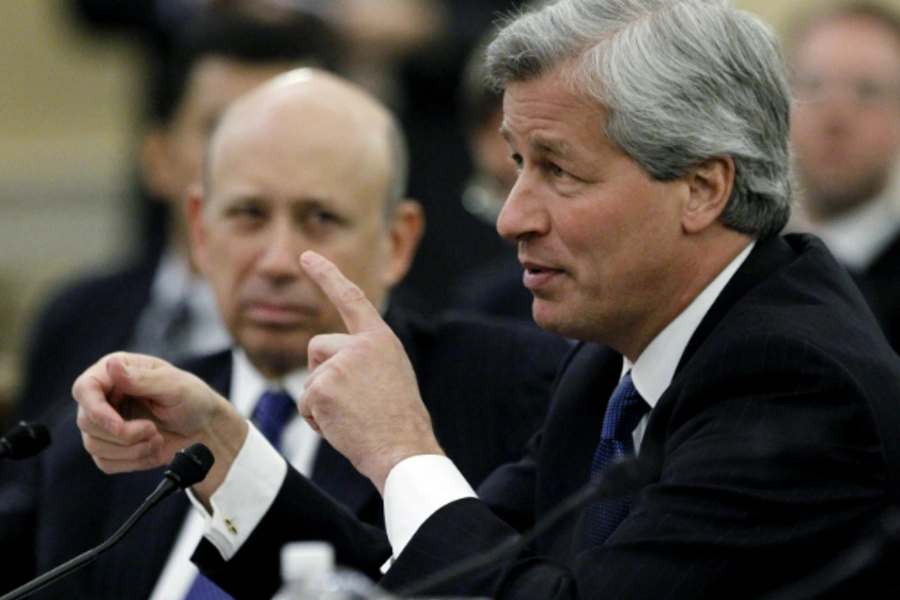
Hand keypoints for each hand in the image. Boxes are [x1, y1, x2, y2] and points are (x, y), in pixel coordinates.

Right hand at [72, 352, 247, 499]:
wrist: (206, 430)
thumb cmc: (194, 400)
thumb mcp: (173, 385)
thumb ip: (141, 379)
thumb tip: (112, 366)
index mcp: (117, 372)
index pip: (84, 389)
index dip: (95, 410)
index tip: (118, 425)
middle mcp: (106, 397)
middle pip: (87, 422)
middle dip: (122, 434)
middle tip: (151, 430)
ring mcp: (106, 424)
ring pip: (94, 445)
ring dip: (130, 448)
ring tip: (156, 436)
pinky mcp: (112, 448)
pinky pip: (105, 462)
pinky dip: (131, 460)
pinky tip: (151, 448)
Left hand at [299, 251, 443, 492]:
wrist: (403, 449)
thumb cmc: (398, 421)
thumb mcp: (391, 374)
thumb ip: (364, 358)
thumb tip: (330, 362)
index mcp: (380, 339)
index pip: (350, 298)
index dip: (327, 275)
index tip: (307, 256)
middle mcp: (361, 345)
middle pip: (317, 346)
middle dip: (322, 374)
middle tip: (352, 403)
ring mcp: (341, 364)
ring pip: (310, 377)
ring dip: (320, 400)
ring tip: (351, 417)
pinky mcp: (323, 387)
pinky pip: (305, 402)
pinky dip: (316, 419)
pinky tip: (341, 427)